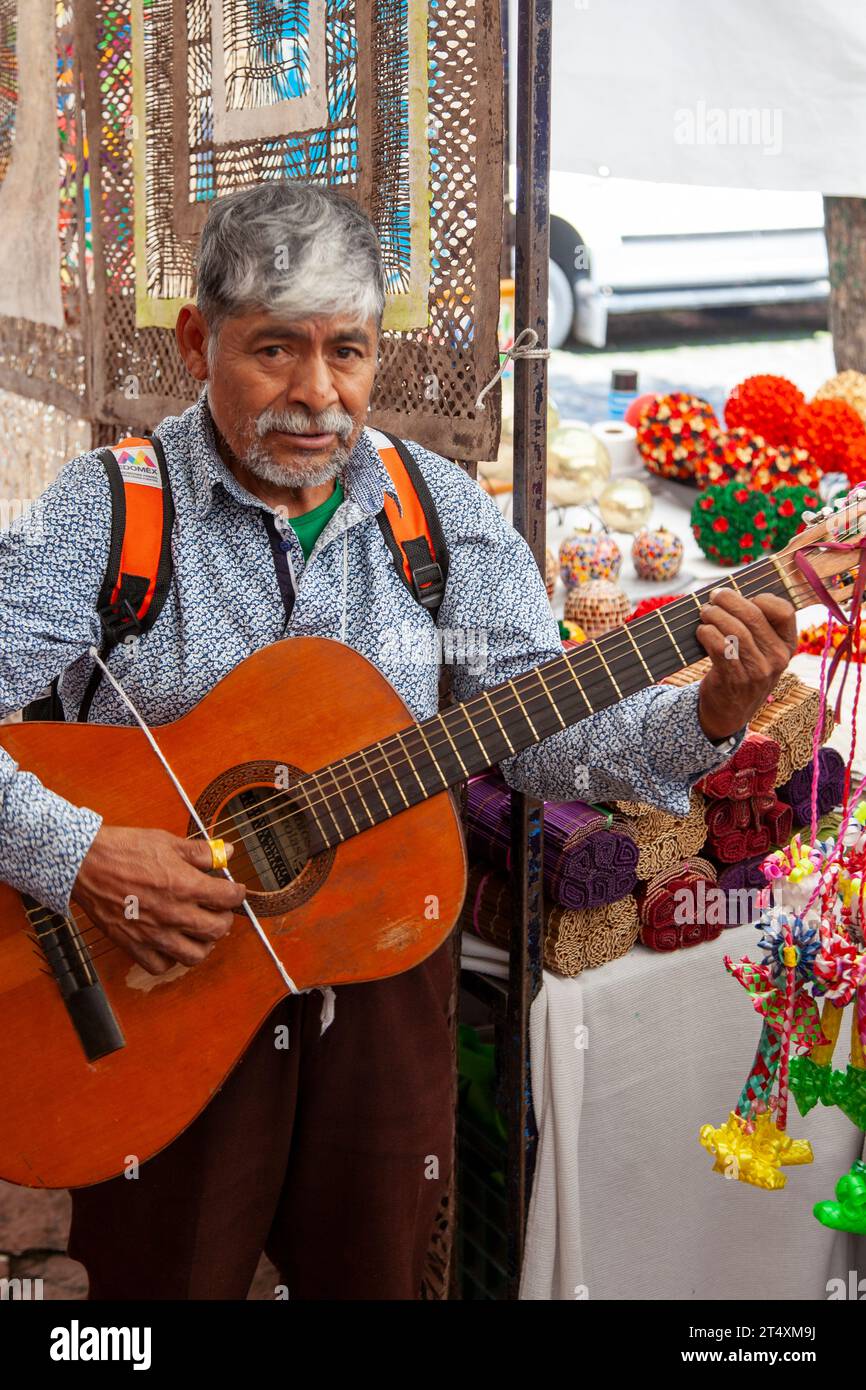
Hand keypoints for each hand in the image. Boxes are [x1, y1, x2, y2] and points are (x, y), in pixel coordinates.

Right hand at [71, 825, 246, 975]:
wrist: (84, 863)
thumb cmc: (124, 849)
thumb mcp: (167, 842)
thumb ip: (201, 852)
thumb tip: (227, 853)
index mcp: (184, 885)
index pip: (228, 898)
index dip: (237, 893)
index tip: (234, 890)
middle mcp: (173, 913)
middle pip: (217, 930)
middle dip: (224, 919)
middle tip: (219, 911)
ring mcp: (153, 933)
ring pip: (194, 956)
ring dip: (202, 944)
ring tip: (198, 931)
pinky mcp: (133, 945)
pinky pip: (160, 966)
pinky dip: (170, 959)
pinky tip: (171, 942)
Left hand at [695, 589, 797, 740]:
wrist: (730, 711)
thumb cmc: (743, 669)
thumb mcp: (762, 651)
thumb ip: (758, 625)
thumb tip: (733, 591)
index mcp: (788, 646)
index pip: (785, 611)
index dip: (763, 598)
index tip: (746, 597)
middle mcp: (778, 658)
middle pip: (754, 616)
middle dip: (729, 600)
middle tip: (714, 597)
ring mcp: (758, 671)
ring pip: (735, 630)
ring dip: (714, 615)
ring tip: (704, 612)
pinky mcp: (735, 679)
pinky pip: (720, 647)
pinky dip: (707, 633)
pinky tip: (702, 631)